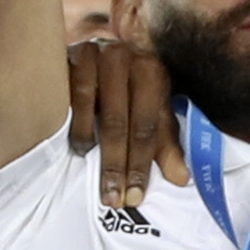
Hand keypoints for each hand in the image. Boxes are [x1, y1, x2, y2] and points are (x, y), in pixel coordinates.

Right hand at [61, 34, 185, 208]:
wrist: (87, 51)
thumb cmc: (123, 87)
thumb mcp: (148, 109)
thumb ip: (163, 142)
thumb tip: (181, 179)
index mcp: (152, 71)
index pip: (147, 125)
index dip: (142, 164)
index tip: (135, 196)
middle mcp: (125, 58)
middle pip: (120, 122)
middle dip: (117, 165)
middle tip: (113, 198)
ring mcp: (95, 55)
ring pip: (93, 111)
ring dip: (92, 150)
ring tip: (92, 177)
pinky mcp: (69, 56)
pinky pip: (71, 98)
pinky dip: (74, 127)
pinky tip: (76, 148)